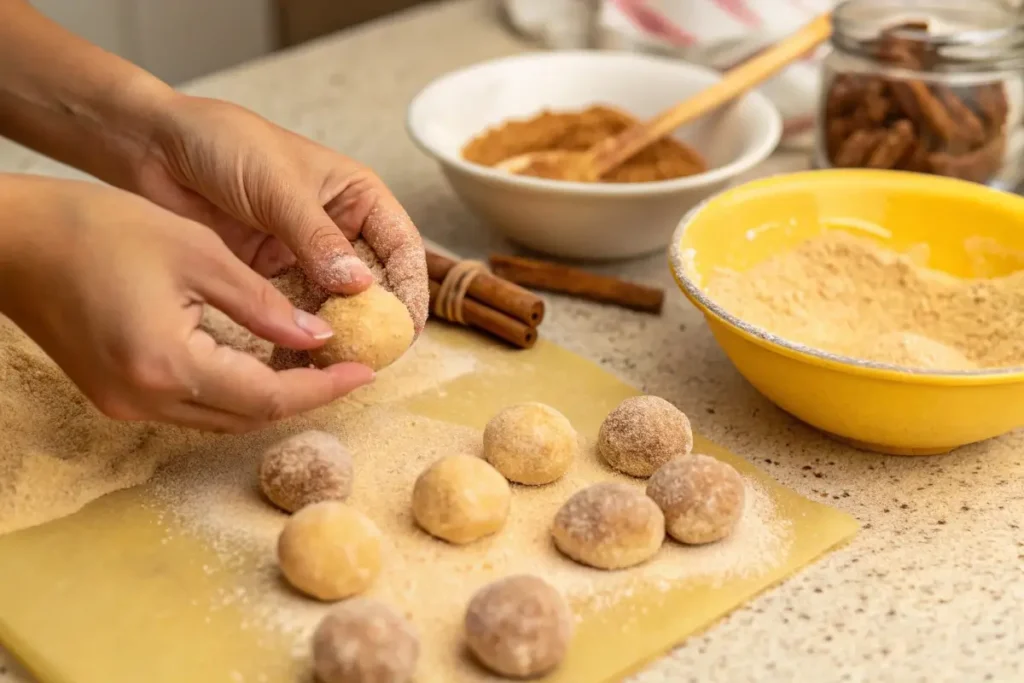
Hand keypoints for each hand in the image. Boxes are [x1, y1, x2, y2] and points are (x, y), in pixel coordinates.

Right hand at [0, 177, 374, 431]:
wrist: (12, 239)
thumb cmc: (98, 228)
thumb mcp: (198, 255)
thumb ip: (264, 304)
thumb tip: (318, 337)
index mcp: (169, 364)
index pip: (270, 396)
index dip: (325, 387)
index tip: (367, 371)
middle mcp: (145, 400)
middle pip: (247, 416)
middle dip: (303, 394)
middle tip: (347, 367)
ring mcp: (124, 405)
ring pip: (220, 417)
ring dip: (268, 396)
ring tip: (313, 365)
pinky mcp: (113, 396)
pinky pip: (190, 406)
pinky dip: (231, 390)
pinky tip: (257, 363)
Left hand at [133, 95, 428, 332]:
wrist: (153, 146)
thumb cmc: (223, 143)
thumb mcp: (278, 187)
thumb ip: (317, 238)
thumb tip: (360, 286)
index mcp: (355, 196)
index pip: (400, 246)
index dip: (410, 286)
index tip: (406, 325)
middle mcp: (337, 229)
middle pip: (375, 284)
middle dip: (377, 319)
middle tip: (374, 355)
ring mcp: (303, 257)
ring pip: (335, 304)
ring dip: (338, 333)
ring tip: (337, 363)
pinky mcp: (268, 278)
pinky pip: (294, 313)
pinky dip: (299, 336)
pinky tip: (298, 359)